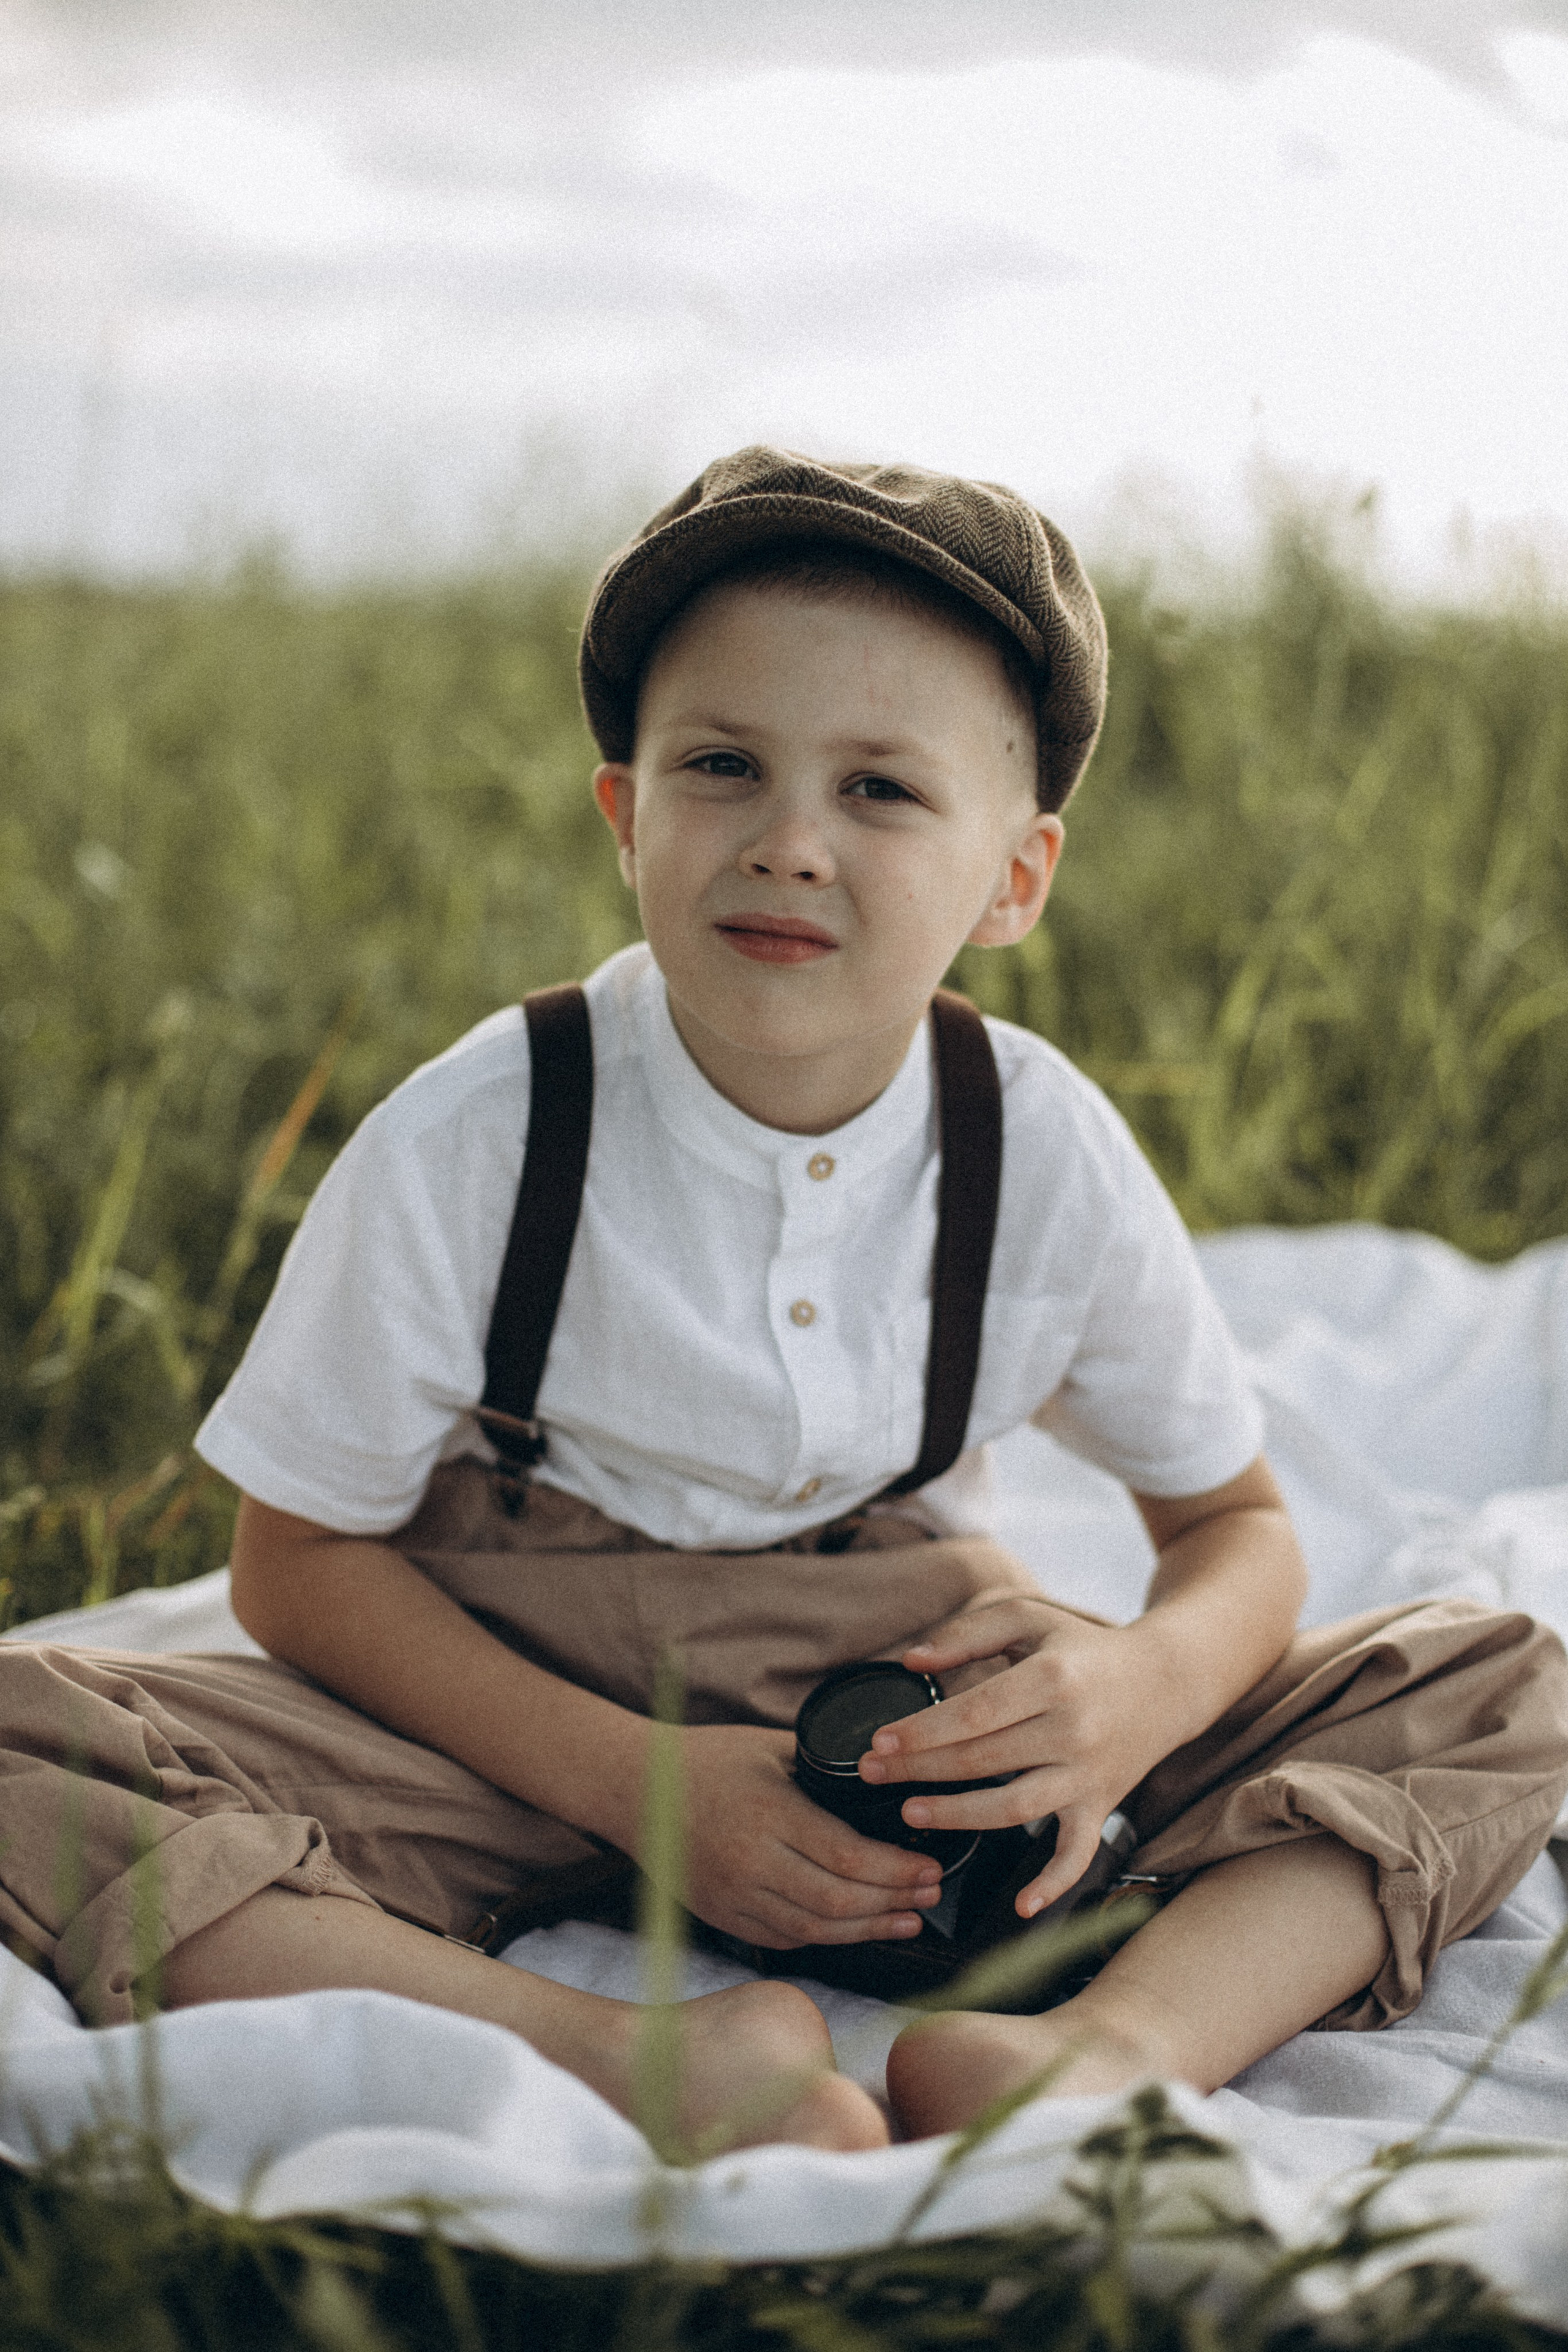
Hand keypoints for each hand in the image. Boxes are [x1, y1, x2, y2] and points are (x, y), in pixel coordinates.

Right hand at [668, 1724, 944, 1950]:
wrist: (634, 1786)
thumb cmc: (707, 1757)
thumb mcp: (769, 1747)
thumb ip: (824, 1766)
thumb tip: (886, 1776)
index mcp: (769, 1812)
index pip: (848, 1856)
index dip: (897, 1870)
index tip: (931, 1867)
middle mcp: (751, 1860)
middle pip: (838, 1900)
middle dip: (893, 1902)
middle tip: (931, 1895)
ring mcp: (733, 1894)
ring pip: (813, 1929)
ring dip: (867, 1930)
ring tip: (906, 1920)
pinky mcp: (720, 1914)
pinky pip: (782, 1937)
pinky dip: (823, 1936)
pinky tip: (853, 1927)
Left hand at [856, 1597, 1182, 1917]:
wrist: (1167, 1680)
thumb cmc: (1083, 1648)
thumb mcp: (1029, 1620)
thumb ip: (967, 1634)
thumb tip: (910, 1662)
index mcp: (1052, 1679)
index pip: (974, 1713)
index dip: (922, 1732)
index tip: (880, 1741)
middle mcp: (1073, 1729)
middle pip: (985, 1759)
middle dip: (920, 1769)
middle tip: (872, 1772)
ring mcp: (1088, 1774)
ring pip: (1017, 1807)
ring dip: (960, 1815)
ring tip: (912, 1811)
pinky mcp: (1101, 1805)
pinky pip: (1078, 1853)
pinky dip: (1055, 1884)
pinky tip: (1022, 1906)